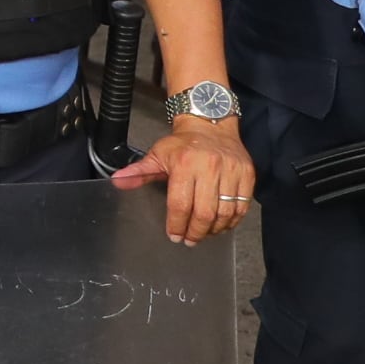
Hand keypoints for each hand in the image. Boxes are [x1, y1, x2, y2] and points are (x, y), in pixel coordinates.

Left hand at [114, 111, 253, 245]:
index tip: (174, 235)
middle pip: (205, 212)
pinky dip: (232, 220)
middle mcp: (210, 167)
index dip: (177, 224)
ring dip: (214, 229)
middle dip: (196, 232)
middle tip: (190, 240)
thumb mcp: (157, 154)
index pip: (180, 203)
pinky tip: (221, 224)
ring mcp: (232, 171)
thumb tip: (116, 181)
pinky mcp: (247, 174)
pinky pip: (242, 205)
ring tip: (204, 234)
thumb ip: (139, 172)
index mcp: (185, 164)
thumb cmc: (182, 143)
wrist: (210, 123)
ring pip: (225, 212)